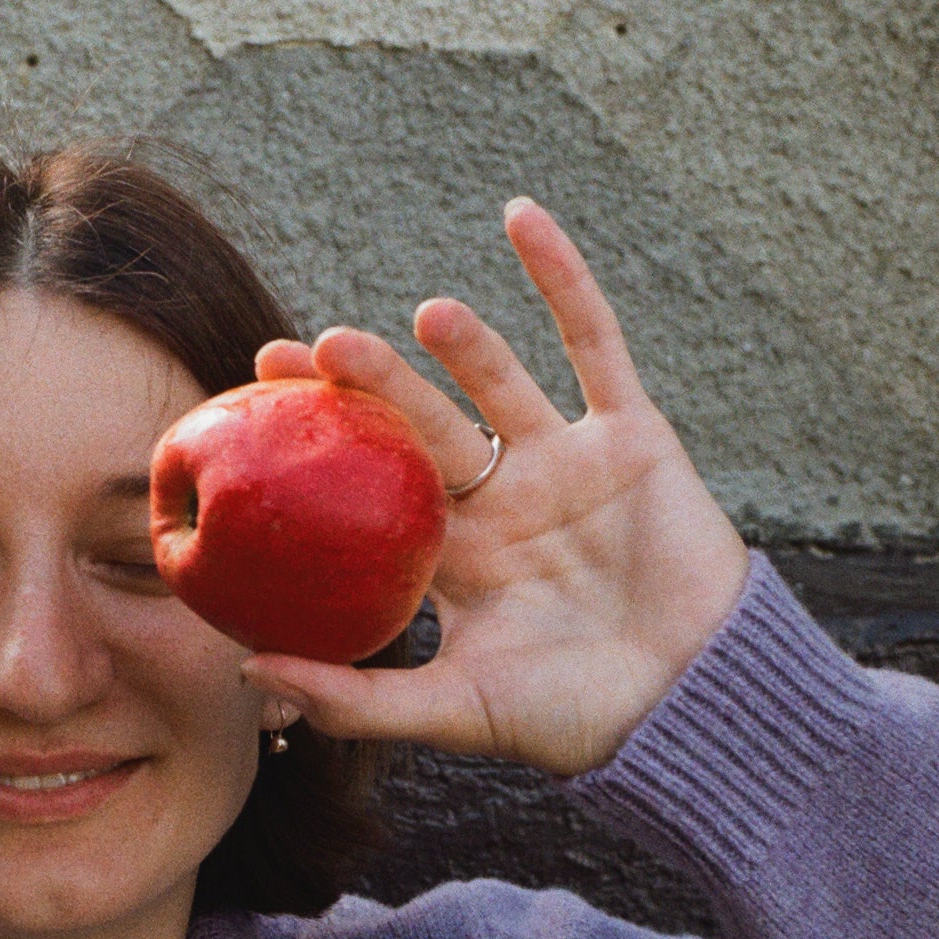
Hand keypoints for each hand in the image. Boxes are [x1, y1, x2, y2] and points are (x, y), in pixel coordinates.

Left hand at [242, 201, 750, 778]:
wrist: (693, 703)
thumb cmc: (575, 721)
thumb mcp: (454, 713)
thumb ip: (355, 700)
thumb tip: (246, 671)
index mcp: (453, 558)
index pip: (369, 489)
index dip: (319, 447)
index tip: (256, 407)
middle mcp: (502, 500)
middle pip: (423, 426)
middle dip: (369, 387)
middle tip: (309, 351)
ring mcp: (566, 461)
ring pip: (499, 381)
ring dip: (461, 343)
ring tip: (418, 319)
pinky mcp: (631, 435)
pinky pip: (594, 341)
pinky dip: (561, 277)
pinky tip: (520, 217)